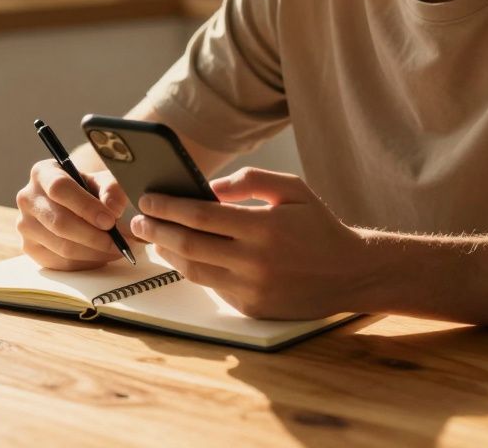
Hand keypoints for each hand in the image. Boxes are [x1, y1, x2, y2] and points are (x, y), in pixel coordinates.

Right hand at [15, 159, 131, 270]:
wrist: (72, 204)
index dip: (86, 206)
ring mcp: (25, 225)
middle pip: (60, 223)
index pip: (59, 188)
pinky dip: (86, 262)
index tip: (110, 220)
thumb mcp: (102, 180)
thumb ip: (111, 188)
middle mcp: (27, 198)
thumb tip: (114, 208)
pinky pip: (60, 262)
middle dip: (94, 236)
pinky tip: (101, 255)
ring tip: (116, 249)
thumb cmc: (87, 190)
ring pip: (62, 247)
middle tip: (119, 242)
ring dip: (94, 252)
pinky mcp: (29, 248)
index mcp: (42, 173)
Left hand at [129, 167, 366, 319]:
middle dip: (156, 231)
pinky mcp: (251, 307)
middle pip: (188, 245)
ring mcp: (252, 288)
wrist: (349, 274)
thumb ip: (250, 181)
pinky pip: (211, 287)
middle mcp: (255, 261)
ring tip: (154, 237)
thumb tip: (207, 187)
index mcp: (264, 227)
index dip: (168, 207)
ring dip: (168, 253)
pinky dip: (193, 269)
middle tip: (139, 220)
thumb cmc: (317, 226)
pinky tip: (184, 255)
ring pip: (193, 271)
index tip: (147, 198)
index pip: (200, 215)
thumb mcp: (292, 189)